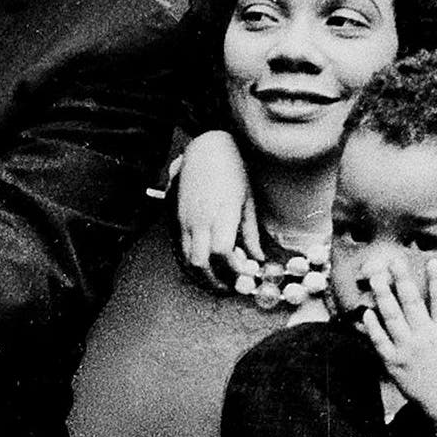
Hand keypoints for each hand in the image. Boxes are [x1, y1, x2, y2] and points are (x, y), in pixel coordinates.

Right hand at [175, 130, 257, 289]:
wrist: (206, 149)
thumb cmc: (233, 171)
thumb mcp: (248, 201)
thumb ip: (250, 232)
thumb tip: (258, 258)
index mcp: (221, 213)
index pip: (223, 251)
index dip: (234, 268)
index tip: (246, 273)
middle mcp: (200, 219)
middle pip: (200, 262)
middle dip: (214, 280)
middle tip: (229, 287)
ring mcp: (186, 219)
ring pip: (186, 258)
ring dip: (201, 274)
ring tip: (217, 280)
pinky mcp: (178, 218)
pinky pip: (181, 248)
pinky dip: (192, 261)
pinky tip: (205, 264)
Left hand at [355, 252, 436, 428]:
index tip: (431, 261)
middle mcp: (426, 337)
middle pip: (411, 301)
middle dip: (402, 278)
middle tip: (393, 261)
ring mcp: (408, 349)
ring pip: (391, 316)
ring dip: (383, 295)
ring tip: (376, 278)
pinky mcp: (394, 364)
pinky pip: (379, 341)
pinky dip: (372, 326)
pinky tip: (367, 313)